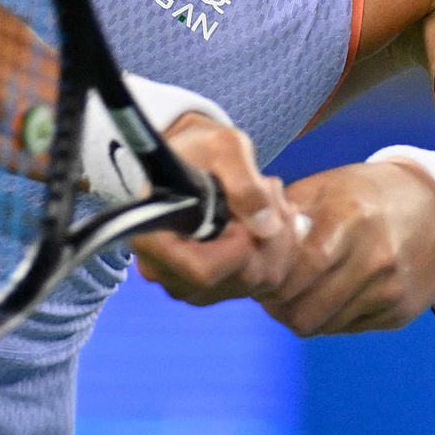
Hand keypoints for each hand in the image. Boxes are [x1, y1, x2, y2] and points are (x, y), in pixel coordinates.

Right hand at [130, 114, 302, 305]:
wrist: (195, 159)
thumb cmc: (200, 150)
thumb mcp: (223, 148)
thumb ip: (243, 182)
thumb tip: (266, 227)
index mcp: (153, 240)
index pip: (204, 272)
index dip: (240, 245)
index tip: (249, 210)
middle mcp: (168, 274)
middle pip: (241, 277)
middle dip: (272, 233)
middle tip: (270, 188)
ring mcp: (193, 286)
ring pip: (262, 280)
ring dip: (281, 235)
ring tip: (270, 195)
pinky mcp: (219, 286)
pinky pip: (268, 279)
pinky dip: (282, 246)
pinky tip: (272, 215)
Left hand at [255, 160, 434, 335]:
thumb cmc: (369, 195)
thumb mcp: (328, 186)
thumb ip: (285, 212)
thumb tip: (245, 244)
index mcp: (351, 218)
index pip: (297, 270)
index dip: (269, 281)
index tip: (260, 274)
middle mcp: (375, 257)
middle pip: (304, 312)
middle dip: (278, 306)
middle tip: (271, 293)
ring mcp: (391, 288)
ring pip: (322, 327)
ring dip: (301, 314)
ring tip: (298, 292)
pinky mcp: (400, 312)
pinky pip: (346, 329)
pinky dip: (331, 317)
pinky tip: (332, 293)